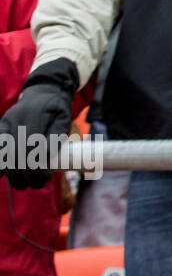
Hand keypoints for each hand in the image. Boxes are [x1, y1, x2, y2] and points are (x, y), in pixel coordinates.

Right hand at [0, 58, 78, 189]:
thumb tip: (47, 157)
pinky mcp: (0, 129)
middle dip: (25, 174)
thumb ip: (55, 136)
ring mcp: (4, 125)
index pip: (30, 148)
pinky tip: (3, 176)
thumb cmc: (56, 108)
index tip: (45, 178)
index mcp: (33, 117)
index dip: (36, 167)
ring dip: (12, 174)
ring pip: (3, 154)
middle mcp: (14, 121)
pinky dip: (0, 165)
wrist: (43, 90)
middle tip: (37, 184)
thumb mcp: (62, 119)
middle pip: (15, 155)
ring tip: (24, 184)